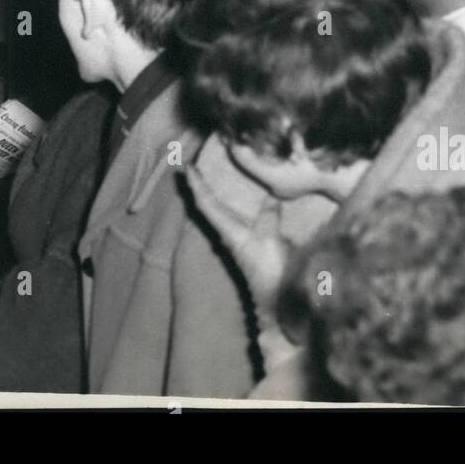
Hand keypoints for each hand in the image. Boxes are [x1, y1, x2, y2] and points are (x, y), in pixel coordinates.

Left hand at [184, 161, 293, 328]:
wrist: (277, 300)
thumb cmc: (270, 271)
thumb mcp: (270, 240)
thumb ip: (269, 218)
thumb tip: (270, 197)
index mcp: (229, 230)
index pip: (206, 204)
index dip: (197, 185)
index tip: (186, 168)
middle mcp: (228, 232)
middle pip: (208, 205)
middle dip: (202, 185)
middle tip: (196, 164)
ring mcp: (236, 237)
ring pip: (219, 210)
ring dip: (215, 192)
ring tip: (214, 173)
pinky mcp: (247, 242)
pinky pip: (234, 216)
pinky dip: (233, 202)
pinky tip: (242, 195)